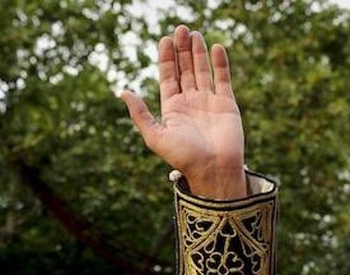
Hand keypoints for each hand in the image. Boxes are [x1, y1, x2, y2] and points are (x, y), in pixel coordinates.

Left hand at [121, 25, 245, 199]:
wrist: (213, 170)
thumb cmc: (183, 158)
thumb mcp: (155, 136)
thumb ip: (139, 114)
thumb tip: (123, 92)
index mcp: (172, 109)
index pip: (168, 77)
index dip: (166, 58)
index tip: (164, 39)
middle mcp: (190, 102)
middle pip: (184, 69)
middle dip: (181, 50)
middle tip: (180, 29)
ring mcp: (209, 102)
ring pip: (202, 70)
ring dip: (198, 52)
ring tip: (193, 33)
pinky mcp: (227, 104)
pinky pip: (222, 79)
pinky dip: (219, 63)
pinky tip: (216, 47)